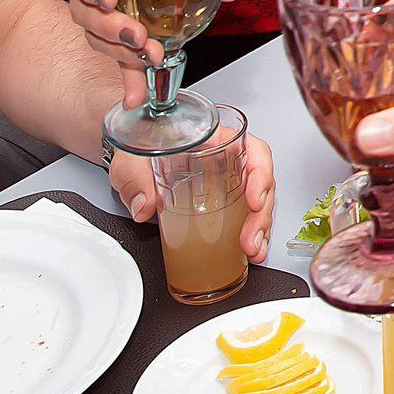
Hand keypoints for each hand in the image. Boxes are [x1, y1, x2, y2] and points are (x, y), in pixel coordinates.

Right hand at [59, 0, 243, 79]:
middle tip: (137, 35)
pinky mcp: (110, 32)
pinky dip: (128, 76)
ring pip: (95, 36)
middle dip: (111, 27)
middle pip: (83, 12)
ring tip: (149, 56)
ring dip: (122, 51)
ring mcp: (95, 10)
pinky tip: (135, 95)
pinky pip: (114, 55)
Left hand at [108, 133, 276, 261]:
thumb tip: (143, 204)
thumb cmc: (141, 153)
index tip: (254, 200)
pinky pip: (245, 218)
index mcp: (216, 141)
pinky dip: (251, 237)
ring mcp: (227, 184)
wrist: (133, 165)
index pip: (253, 151)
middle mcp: (228, 161)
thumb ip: (137, 179)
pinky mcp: (222, 205)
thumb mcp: (133, 161)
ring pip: (258, 204)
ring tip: (252, 251)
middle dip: (260, 216)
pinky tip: (249, 252)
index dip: (260, 175)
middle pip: (260, 184)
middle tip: (250, 240)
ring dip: (259, 230)